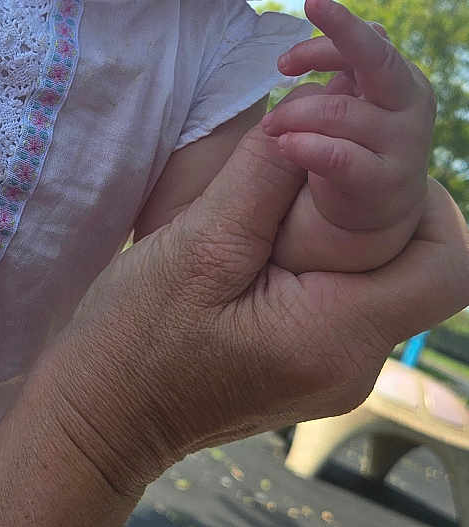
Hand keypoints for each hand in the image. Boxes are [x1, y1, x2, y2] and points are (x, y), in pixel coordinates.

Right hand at [0, 125, 468, 526]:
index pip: (444, 264)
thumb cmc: (132, 341)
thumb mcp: (193, 251)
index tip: (367, 146)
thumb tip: (307, 113)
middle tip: (329, 152)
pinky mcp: (301, 357)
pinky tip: (268, 221)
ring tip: (292, 177)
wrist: (97, 417)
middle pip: (418, 267)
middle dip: (390, 196)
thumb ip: (257, 181)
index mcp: (333, 336)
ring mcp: (328, 365)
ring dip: (351, 218)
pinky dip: (321, 246)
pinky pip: (341, 293)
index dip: (425, 193)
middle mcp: (351, 360)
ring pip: (380, 276)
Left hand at [262, 0, 434, 271]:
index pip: (366, 42)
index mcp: (399, 77)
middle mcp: (410, 104)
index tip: (282, 62)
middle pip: (376, 58)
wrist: (374, 206)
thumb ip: (347, 62)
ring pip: (337, 110)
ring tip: (270, 126)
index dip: (326, 37)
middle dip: (340, 30)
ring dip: (291, 114)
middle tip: (307, 10)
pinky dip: (304, 145)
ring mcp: (403, 143)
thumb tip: (347, 17)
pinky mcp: (385, 182)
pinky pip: (337, 155)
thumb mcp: (352, 96)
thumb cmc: (352, 139)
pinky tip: (284, 143)